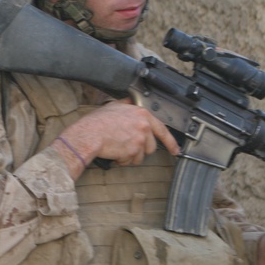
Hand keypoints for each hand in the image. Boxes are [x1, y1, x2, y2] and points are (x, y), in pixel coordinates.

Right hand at [52, 99, 179, 176]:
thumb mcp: (114, 106)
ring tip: (117, 148)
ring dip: (130, 156)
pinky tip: (114, 153)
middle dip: (140, 149)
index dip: (170, 142)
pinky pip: (130, 161)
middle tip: (126, 146)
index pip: (162, 129)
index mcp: (142, 114)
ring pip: (141, 156)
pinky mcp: (133, 152)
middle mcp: (144, 126)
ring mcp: (139, 140)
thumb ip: (127, 105)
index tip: (175, 150)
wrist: (89, 134)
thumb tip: (130, 103)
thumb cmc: (97, 122)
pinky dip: (122, 160)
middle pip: (151, 146)